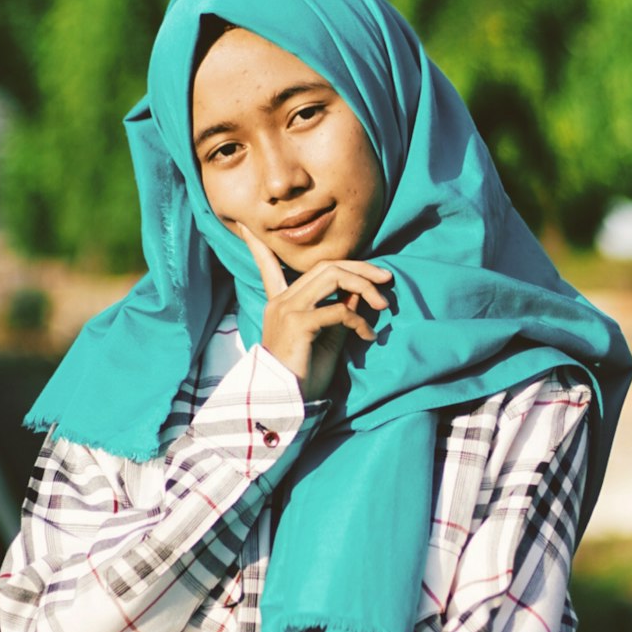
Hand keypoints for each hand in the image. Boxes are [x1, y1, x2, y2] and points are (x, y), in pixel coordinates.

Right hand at [238, 225, 391, 401]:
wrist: (287, 404)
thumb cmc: (305, 376)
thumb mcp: (328, 338)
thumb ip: (339, 311)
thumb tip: (359, 292)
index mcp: (280, 303)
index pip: (268, 266)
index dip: (259, 247)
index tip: (245, 226)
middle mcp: (281, 301)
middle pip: (325, 266)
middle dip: (361, 269)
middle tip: (387, 279)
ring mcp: (287, 309)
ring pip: (333, 277)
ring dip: (365, 287)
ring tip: (384, 305)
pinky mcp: (298, 323)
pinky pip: (339, 310)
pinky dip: (360, 321)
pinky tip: (368, 336)